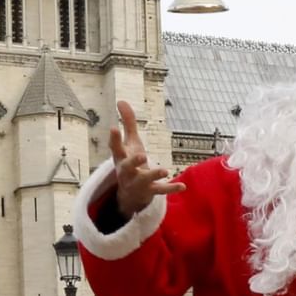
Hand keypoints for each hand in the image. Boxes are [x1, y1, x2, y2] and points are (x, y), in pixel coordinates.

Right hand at [108, 100, 184, 216]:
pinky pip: (161, 190)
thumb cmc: (130, 163)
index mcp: (121, 158)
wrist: (129, 195)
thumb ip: (128, 123)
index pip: (115, 148)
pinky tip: (183, 186)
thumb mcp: (130, 143)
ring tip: (164, 170)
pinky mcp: (150, 191)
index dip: (114, 138)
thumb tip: (121, 100)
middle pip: (128, 166)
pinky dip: (171, 188)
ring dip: (154, 174)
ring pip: (145, 179)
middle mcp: (127, 171)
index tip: (113, 127)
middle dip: (134, 161)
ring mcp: (138, 182)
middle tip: (142, 155)